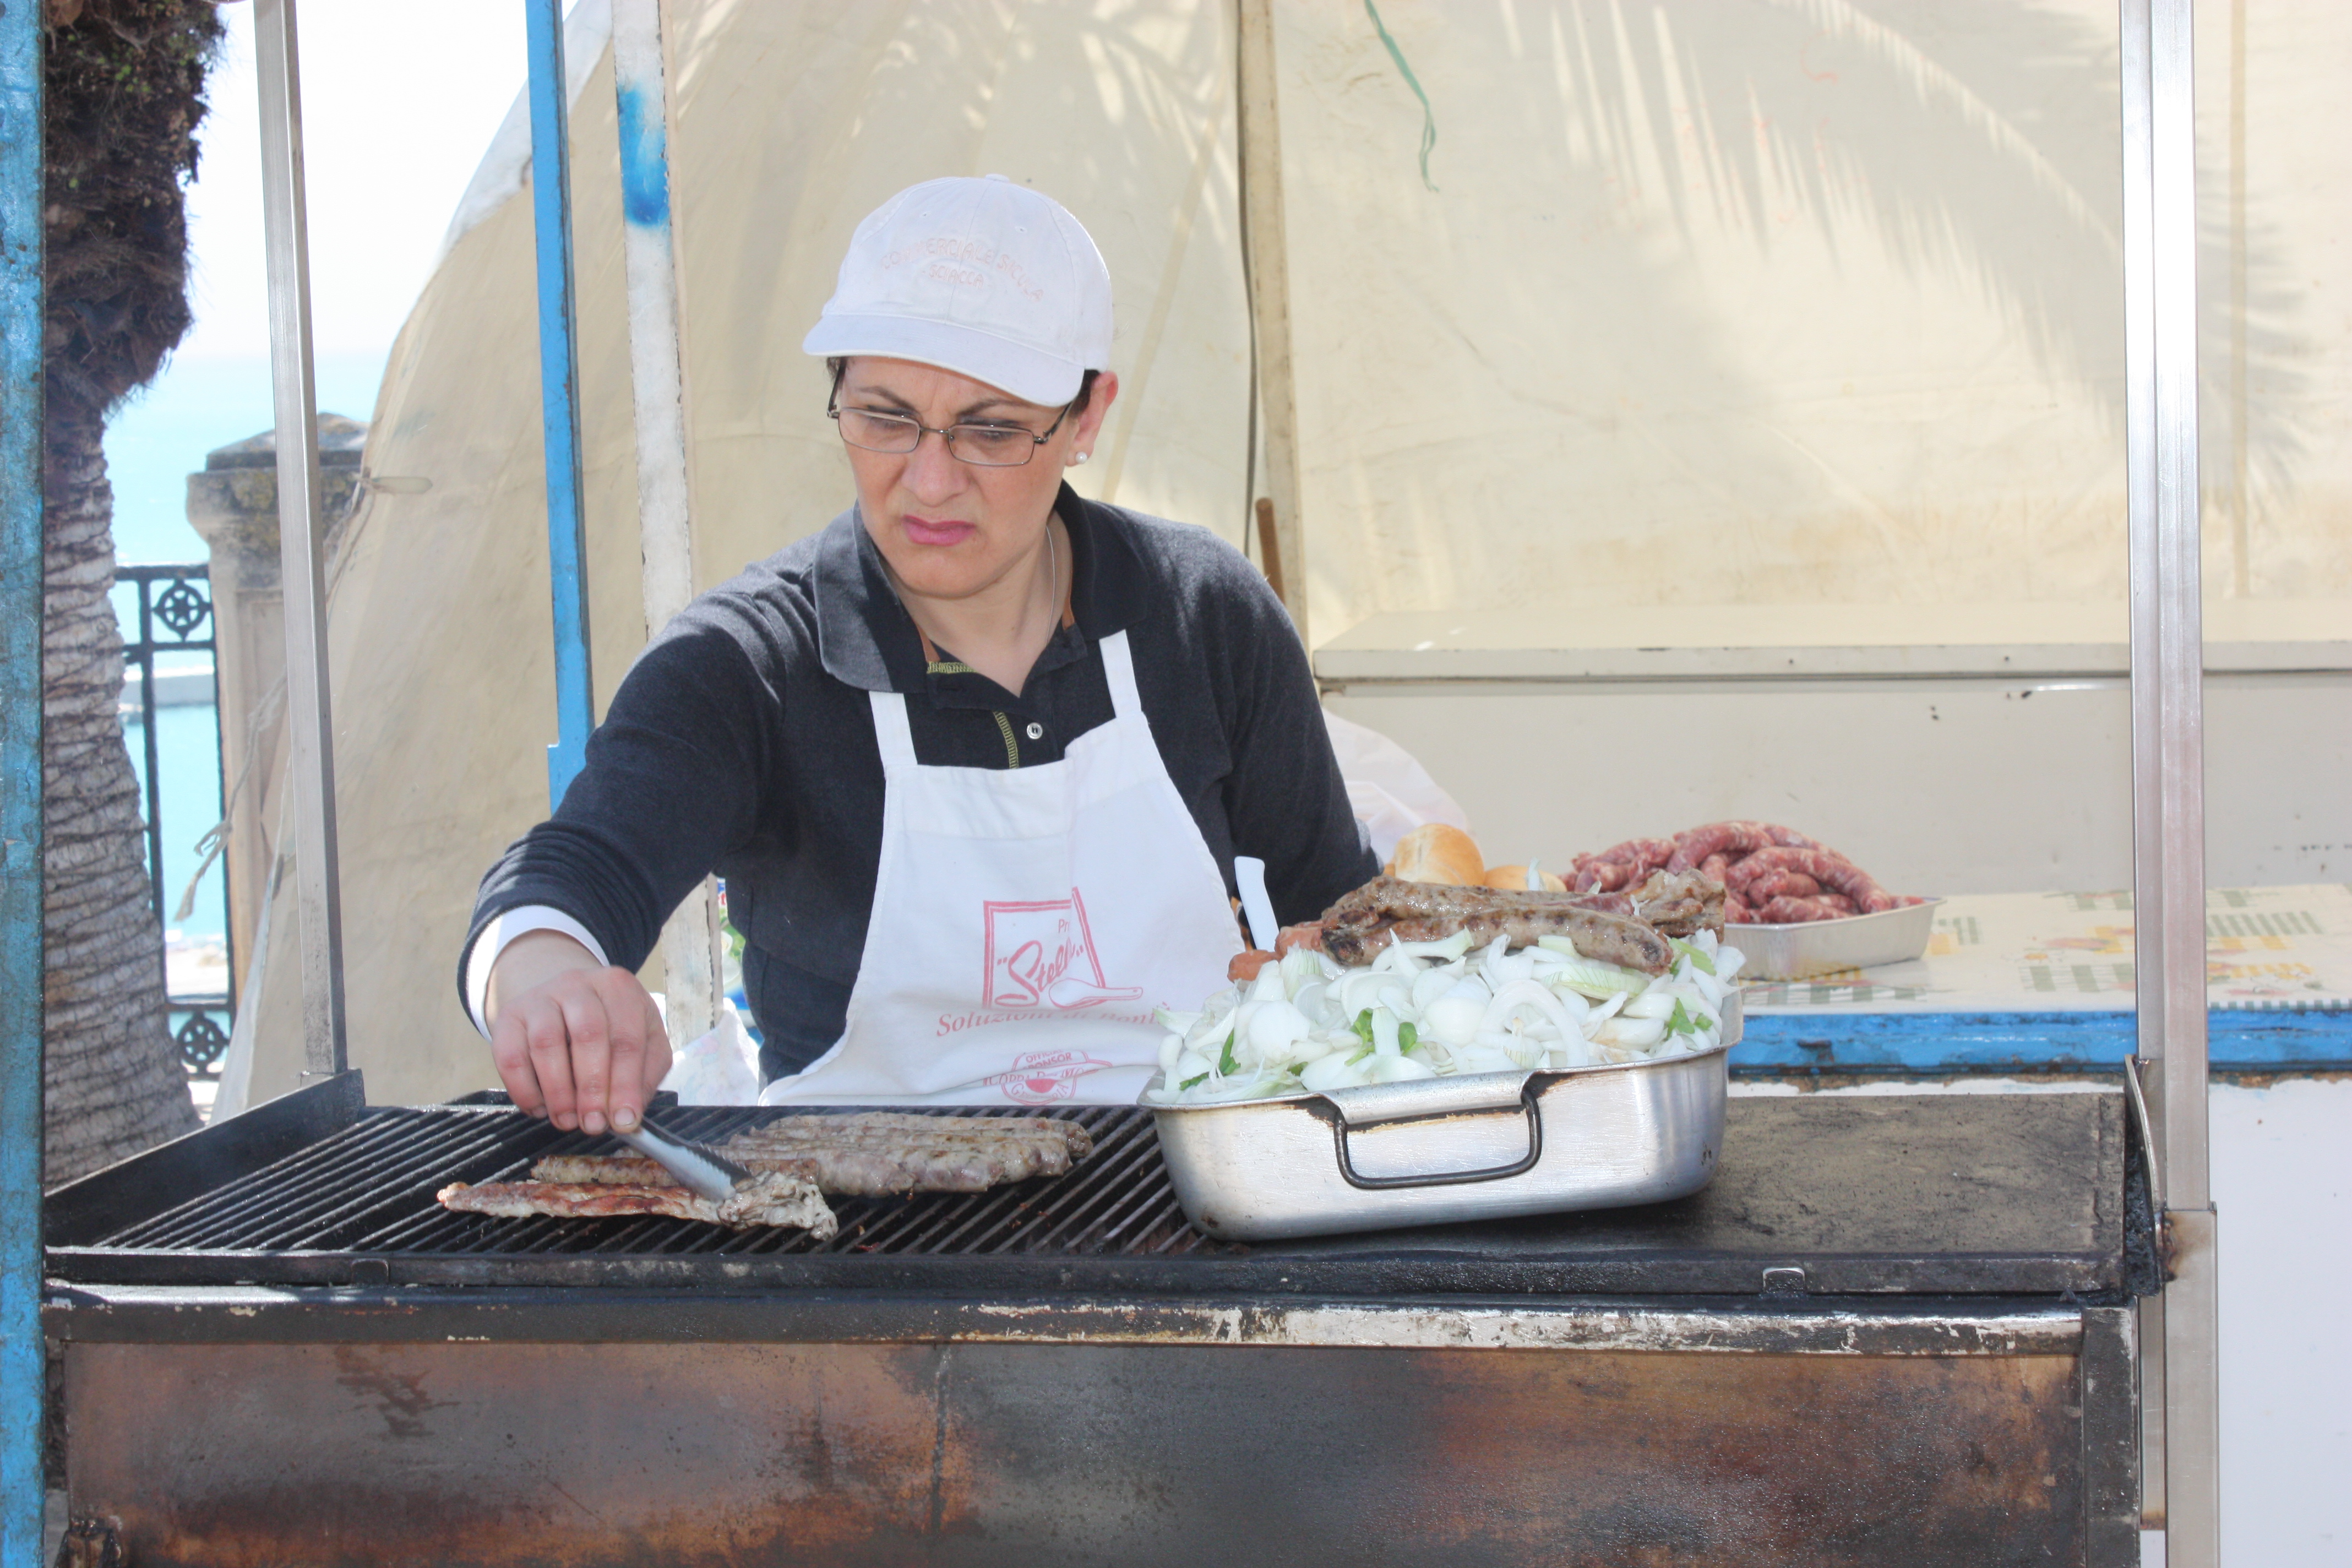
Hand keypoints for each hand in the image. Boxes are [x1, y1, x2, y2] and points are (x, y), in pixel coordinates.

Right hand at [484, 930, 672, 1133]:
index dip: (626, 1085)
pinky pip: (510, 1056)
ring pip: (546, 1043)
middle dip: (592, 1088)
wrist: (562, 1000)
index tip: (623, 1120)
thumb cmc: (609, 1027)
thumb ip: (642, 1077)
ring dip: (558, 1091)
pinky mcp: (510, 1016)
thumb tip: (627, 1117)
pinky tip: (540, 1108)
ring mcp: (541, 997)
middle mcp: (579, 985)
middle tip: (593, 1124)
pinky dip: (524, 1089)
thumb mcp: (642, 1041)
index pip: (627, 1038)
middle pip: (588, 1034)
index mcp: (619, 988)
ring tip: (568, 1120)